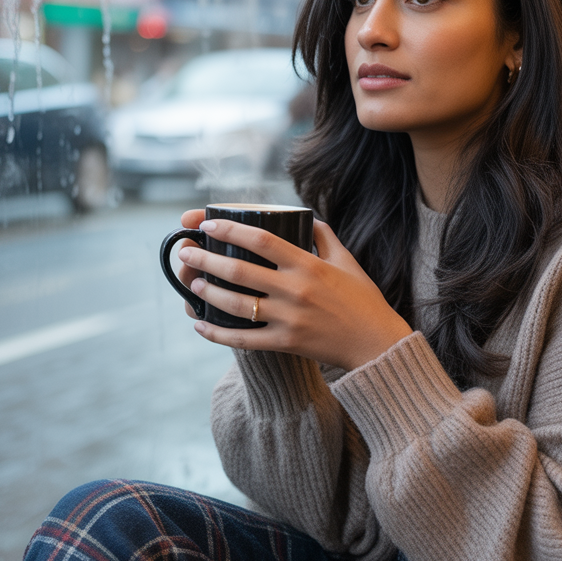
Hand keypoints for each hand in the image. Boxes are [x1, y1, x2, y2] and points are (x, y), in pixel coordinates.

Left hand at [176, 216, 413, 370]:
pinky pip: (244, 339)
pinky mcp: (286, 342)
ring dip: (208, 292)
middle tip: (185, 251)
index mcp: (307, 264)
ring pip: (236, 304)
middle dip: (205, 259)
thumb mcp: (346, 260)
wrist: (376, 343)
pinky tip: (201, 325)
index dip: (230, 229)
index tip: (207, 225)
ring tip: (193, 284)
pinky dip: (218, 333)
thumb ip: (323, 235)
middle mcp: (295, 289)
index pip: (261, 239)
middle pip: (239, 270)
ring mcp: (289, 318)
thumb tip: (303, 217)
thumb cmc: (363, 299)